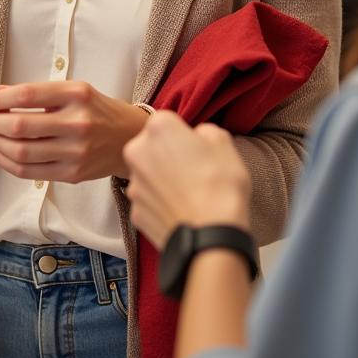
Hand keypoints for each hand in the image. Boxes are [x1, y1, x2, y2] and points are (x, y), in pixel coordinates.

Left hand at [0, 81, 148, 182]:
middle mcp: (77, 123)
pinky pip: (29, 171)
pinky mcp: (73, 174)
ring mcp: (75, 152)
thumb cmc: (96, 110)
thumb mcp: (72, 91)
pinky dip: (8, 162)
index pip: (26, 95)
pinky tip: (3, 153)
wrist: (129, 138)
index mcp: (76, 94)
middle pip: (20, 126)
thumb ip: (36, 93)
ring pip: (21, 152)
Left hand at [123, 112, 251, 248]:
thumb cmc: (220, 186)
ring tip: (189, 194)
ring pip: (148, 174)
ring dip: (162, 179)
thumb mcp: (224, 143)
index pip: (167, 122)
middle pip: (151, 147)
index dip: (183, 135)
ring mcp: (133, 184)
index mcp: (158, 128)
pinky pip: (149, 200)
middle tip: (192, 171)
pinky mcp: (134, 211)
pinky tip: (180, 210)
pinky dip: (161, 203)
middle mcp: (137, 151)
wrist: (210, 235)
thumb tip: (198, 137)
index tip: (196, 149)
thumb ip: (205, 131)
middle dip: (167, 155)